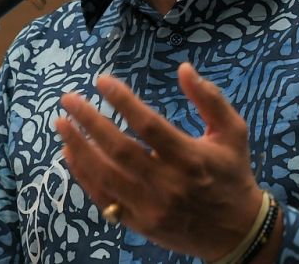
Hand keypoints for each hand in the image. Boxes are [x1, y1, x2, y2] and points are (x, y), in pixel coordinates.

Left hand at [54, 62, 264, 260]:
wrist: (237, 231)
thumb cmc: (232, 174)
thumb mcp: (232, 132)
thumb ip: (209, 99)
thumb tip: (184, 68)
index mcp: (190, 157)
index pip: (148, 125)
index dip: (122, 101)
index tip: (101, 81)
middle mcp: (167, 183)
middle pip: (119, 149)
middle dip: (89, 122)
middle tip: (69, 100)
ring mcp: (150, 206)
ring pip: (106, 176)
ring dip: (79, 148)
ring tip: (61, 124)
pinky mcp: (139, 223)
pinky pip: (104, 198)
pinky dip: (84, 176)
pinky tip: (71, 154)